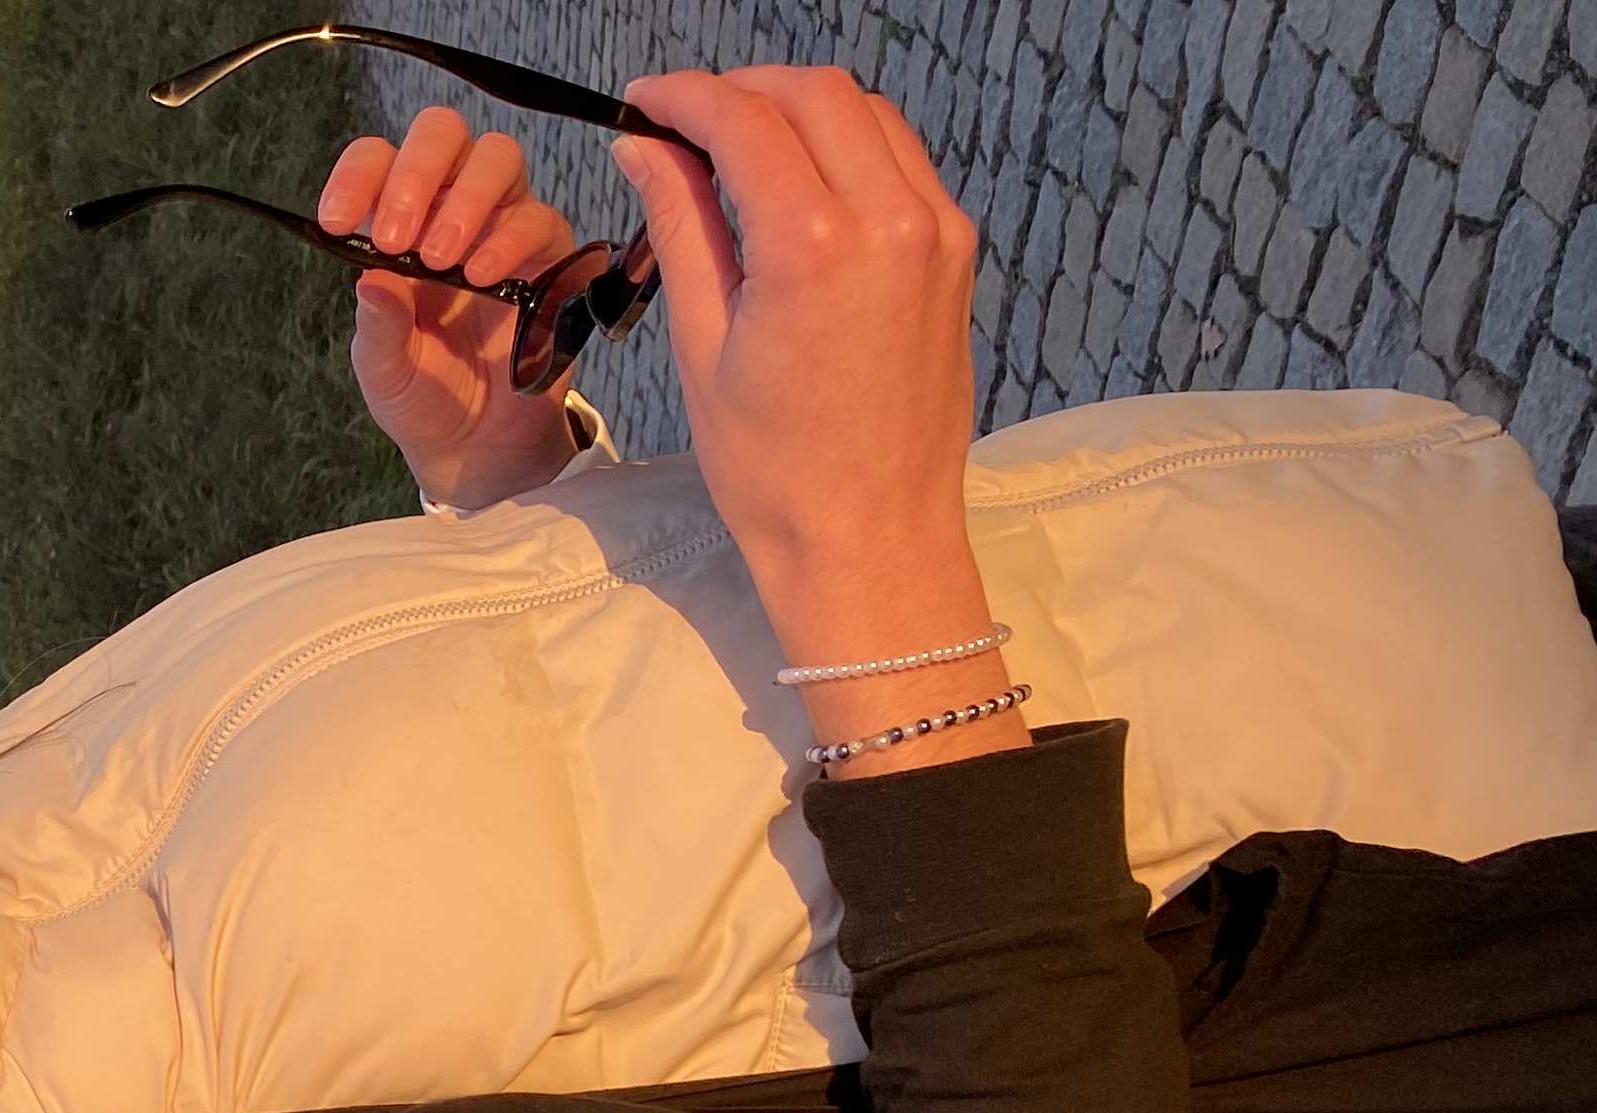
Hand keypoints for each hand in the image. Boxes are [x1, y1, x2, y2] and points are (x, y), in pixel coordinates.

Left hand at [321, 114, 584, 510]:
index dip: (358, 175)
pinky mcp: (548, 254)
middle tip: (397, 236)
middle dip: (416, 172)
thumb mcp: (383, 370)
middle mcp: (449, 207)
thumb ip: (377, 327)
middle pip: (442, 133)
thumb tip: (371, 279)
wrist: (478, 445)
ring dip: (465, 199)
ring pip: (496, 157)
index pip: (377, 160)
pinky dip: (508, 239)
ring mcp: (502, 223)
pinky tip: (481, 277)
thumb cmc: (424, 394)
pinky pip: (538, 218)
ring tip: (442, 259)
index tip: (337, 219)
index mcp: (397, 221)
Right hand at [611, 66, 1012, 771]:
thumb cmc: (774, 471)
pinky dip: (845, 144)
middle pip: (812, 93)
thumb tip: (645, 149)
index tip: (642, 103)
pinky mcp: (954, 249)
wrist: (869, 538)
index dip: (684, 96)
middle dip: (741, 89)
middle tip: (683, 119)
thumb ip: (680, 226)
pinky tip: (798, 182)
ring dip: (796, 108)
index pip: (744, 119)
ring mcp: (934, 229)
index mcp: (813, 245)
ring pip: (864, 112)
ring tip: (736, 147)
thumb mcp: (702, 346)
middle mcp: (888, 218)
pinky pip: (899, 158)